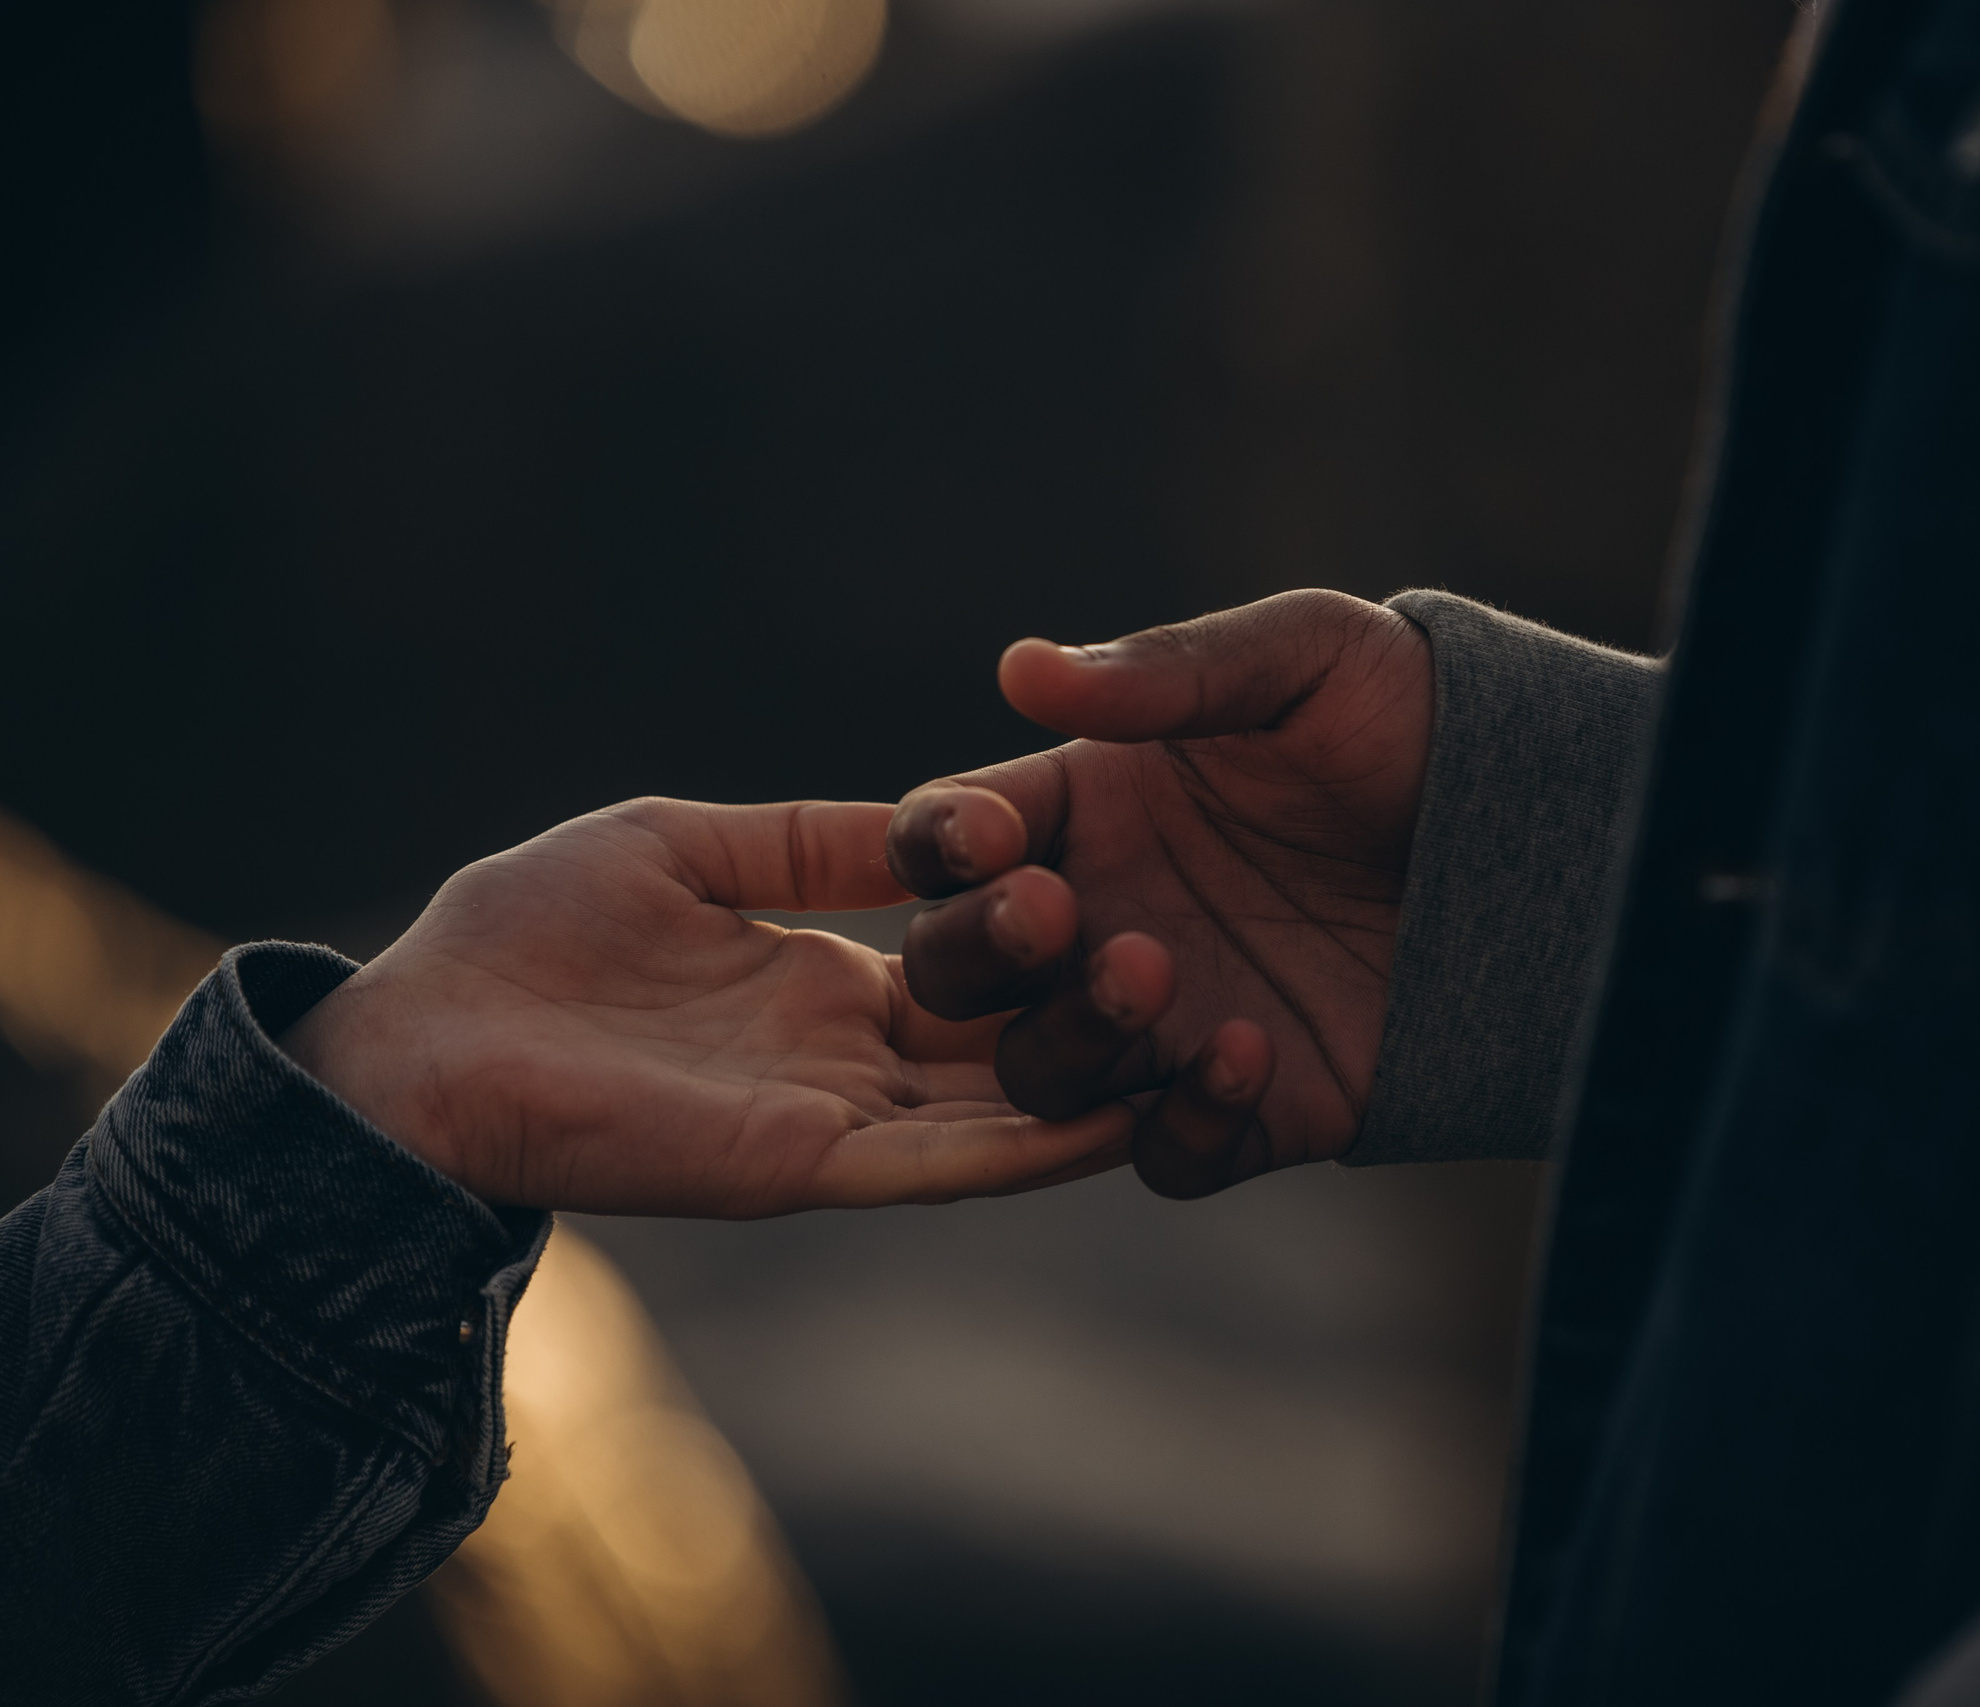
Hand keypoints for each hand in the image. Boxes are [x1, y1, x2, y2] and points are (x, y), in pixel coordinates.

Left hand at [279, 798, 1131, 1215]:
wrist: (423, 1037)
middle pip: (1006, 1039)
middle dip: (1098, 1003)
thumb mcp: (686, 842)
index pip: (971, 969)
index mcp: (823, 983)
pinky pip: (943, 1164)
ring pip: (1000, 1107)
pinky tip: (1117, 1122)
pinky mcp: (806, 1165)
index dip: (1051, 933)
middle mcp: (846, 1060)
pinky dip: (1031, 1151)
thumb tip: (926, 815)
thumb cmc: (526, 933)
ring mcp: (834, 1119)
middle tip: (1196, 948)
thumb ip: (809, 840)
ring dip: (1091, 1071)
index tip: (1140, 881)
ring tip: (1193, 1025)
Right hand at [886, 590, 1433, 1196]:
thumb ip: (1166, 673)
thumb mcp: (1301, 660)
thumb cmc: (1409, 715)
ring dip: (1077, 1035)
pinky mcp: (1250, 1109)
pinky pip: (1168, 1156)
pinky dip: (1186, 1122)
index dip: (946, 844)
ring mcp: (1168, 1026)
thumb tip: (1021, 668)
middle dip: (982, 954)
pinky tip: (1250, 1052)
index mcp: (1084, 811)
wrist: (1543, 824)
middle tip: (1056, 914)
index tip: (990, 836)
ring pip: (1044, 1078)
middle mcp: (1102, 924)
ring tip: (1156, 970)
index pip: (955, 841)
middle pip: (960, 977)